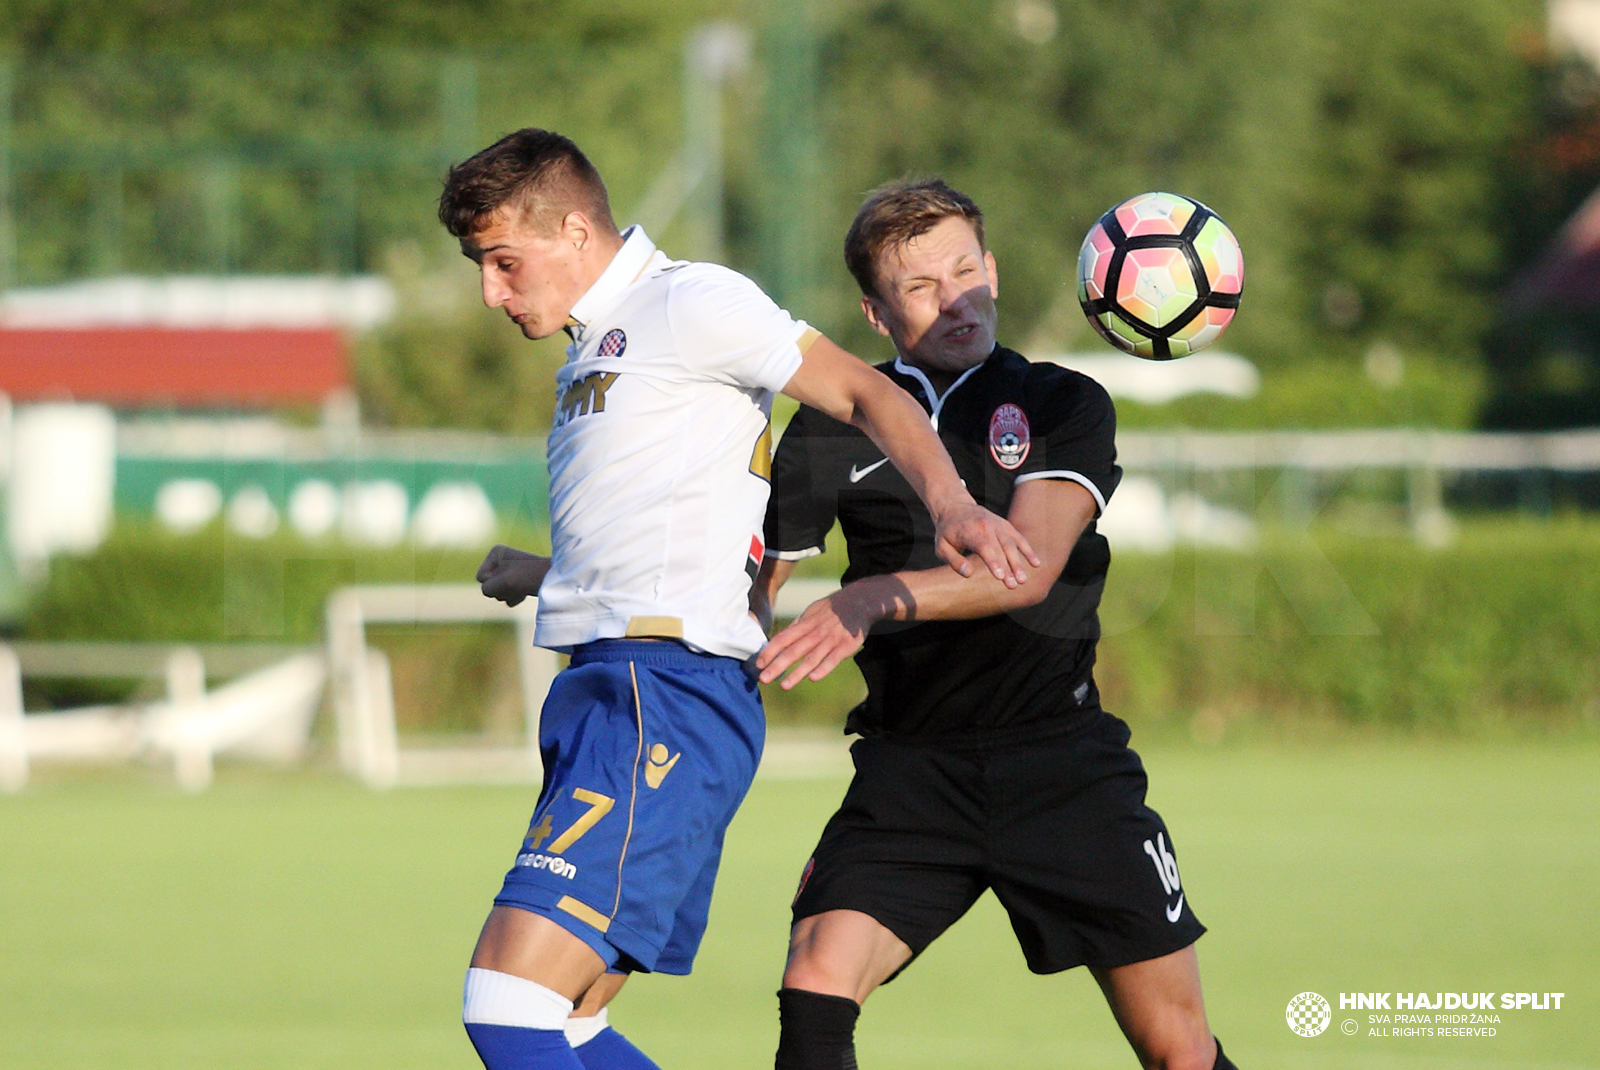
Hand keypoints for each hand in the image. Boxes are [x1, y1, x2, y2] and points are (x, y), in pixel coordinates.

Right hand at [476, 544, 549, 606]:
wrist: (556, 581)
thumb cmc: (531, 576)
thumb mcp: (504, 582)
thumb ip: (487, 588)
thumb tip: (488, 592)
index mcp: (496, 552)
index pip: (481, 577)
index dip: (493, 582)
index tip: (510, 576)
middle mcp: (501, 560)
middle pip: (488, 585)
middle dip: (501, 589)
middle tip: (518, 584)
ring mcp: (508, 572)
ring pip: (497, 593)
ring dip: (509, 594)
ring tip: (523, 588)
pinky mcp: (516, 582)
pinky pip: (506, 597)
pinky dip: (515, 598)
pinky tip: (526, 593)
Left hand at [756, 577, 910, 688]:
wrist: (860, 601)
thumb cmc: (831, 610)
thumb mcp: (811, 612)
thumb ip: (797, 626)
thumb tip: (778, 639)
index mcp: (805, 624)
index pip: (783, 638)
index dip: (770, 651)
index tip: (758, 664)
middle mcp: (815, 632)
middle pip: (793, 650)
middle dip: (777, 665)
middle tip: (763, 679)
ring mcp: (831, 638)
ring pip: (811, 657)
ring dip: (797, 672)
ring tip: (784, 685)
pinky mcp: (846, 645)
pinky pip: (833, 658)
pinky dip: (823, 668)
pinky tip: (813, 678)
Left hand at [931, 500, 1040, 587]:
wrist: (954, 507)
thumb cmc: (947, 532)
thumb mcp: (941, 547)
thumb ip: (953, 561)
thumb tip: (968, 574)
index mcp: (968, 531)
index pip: (983, 546)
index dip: (992, 561)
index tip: (999, 577)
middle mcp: (985, 526)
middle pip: (1000, 547)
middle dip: (1008, 567)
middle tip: (1014, 585)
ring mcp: (997, 524)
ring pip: (1011, 544)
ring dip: (1018, 562)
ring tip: (1023, 580)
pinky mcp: (1005, 525)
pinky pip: (1019, 538)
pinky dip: (1028, 550)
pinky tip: (1036, 564)